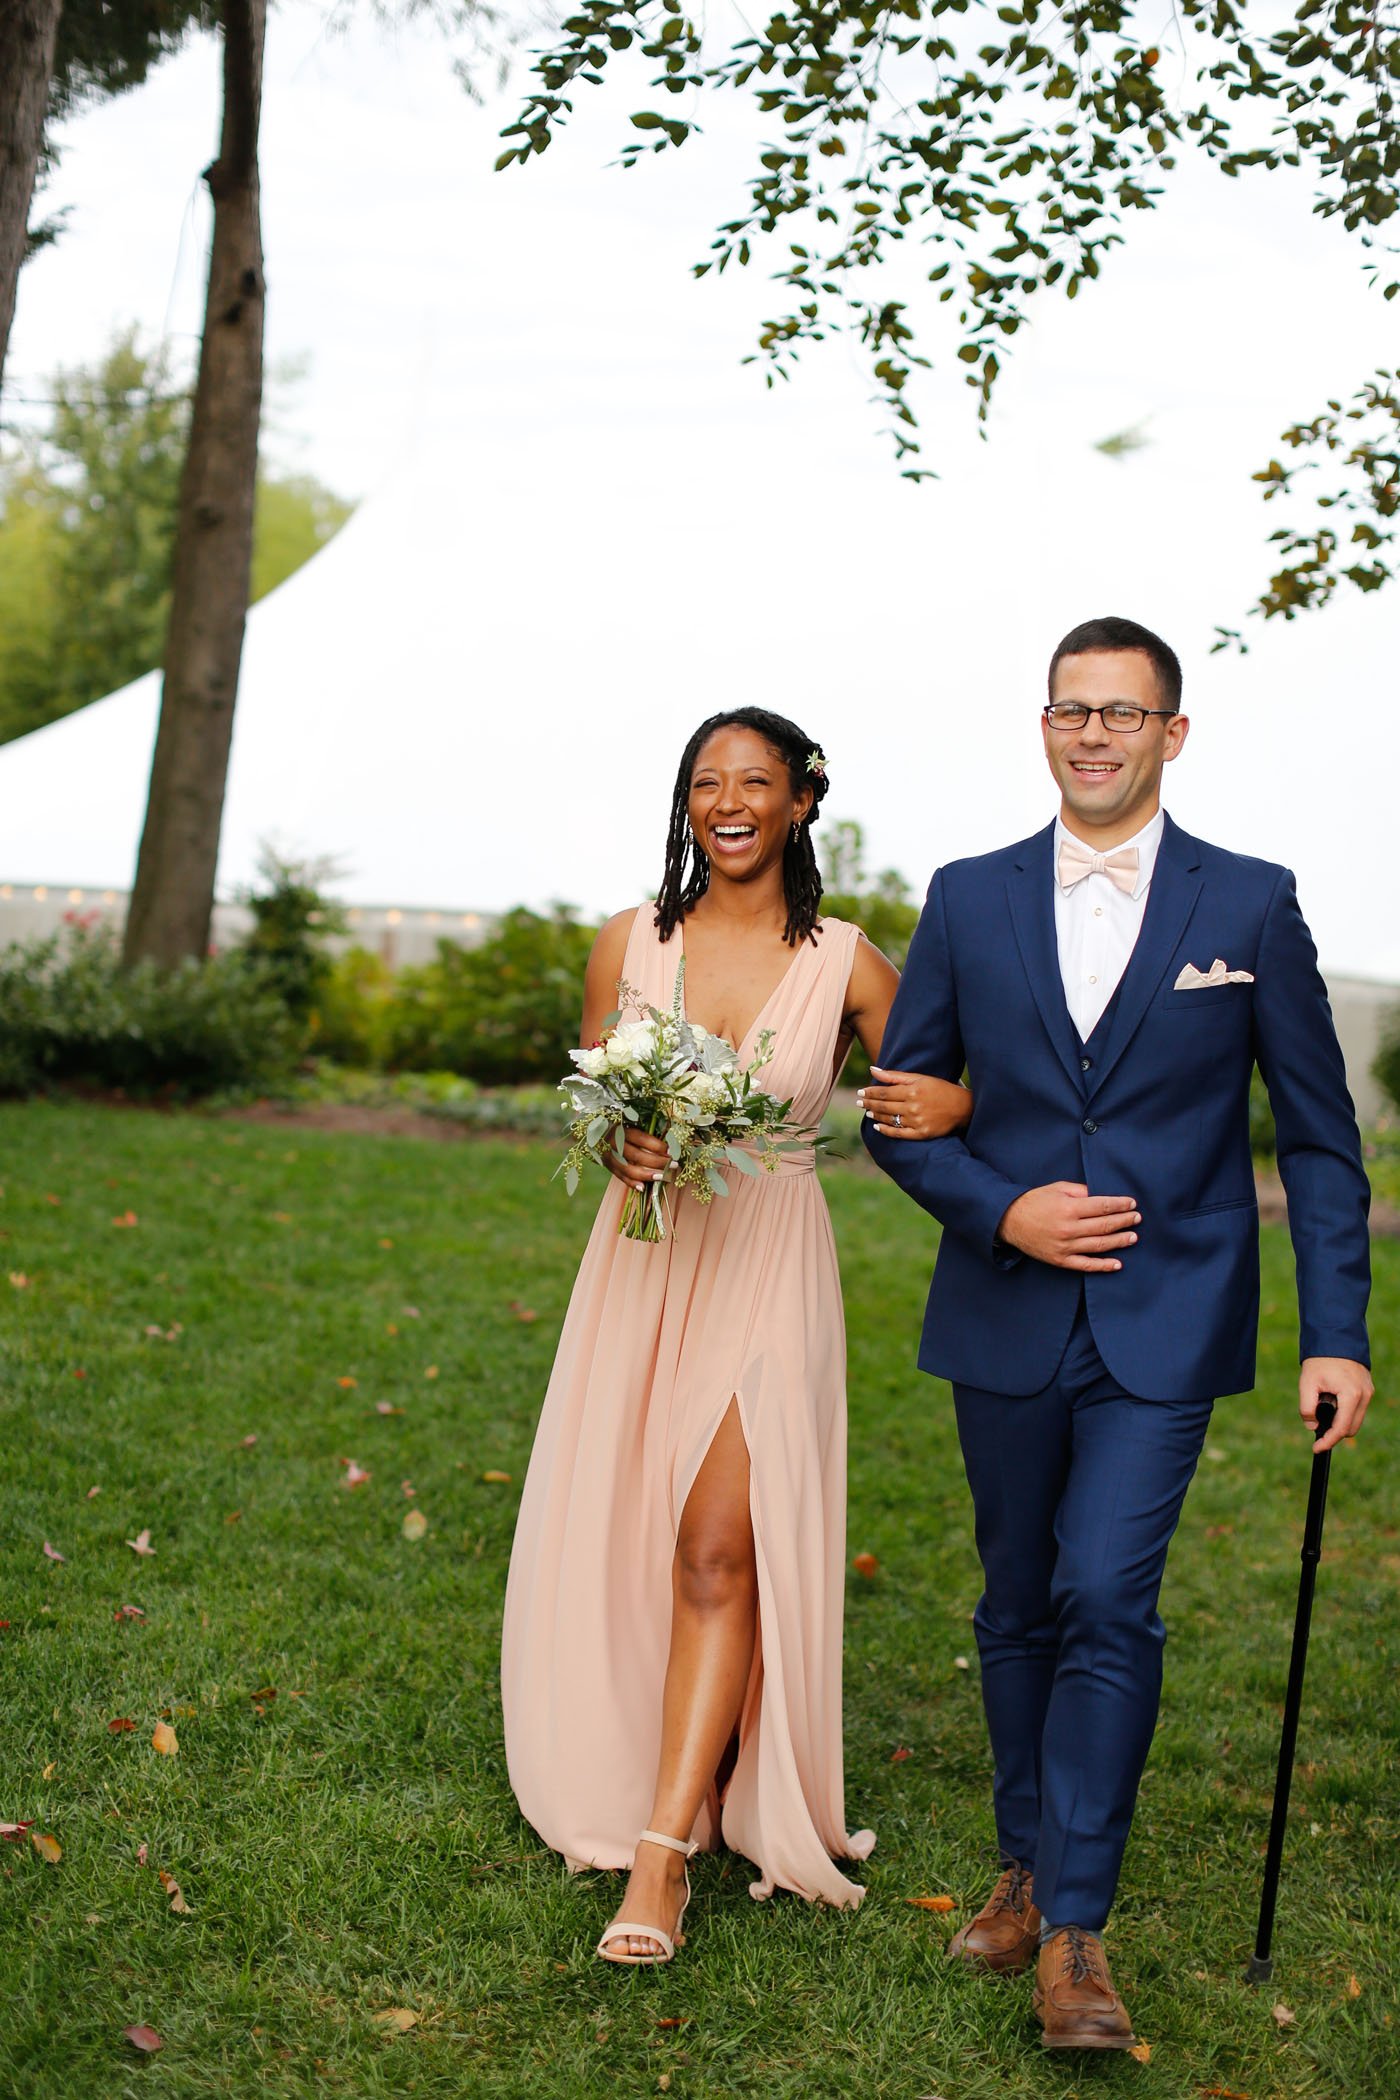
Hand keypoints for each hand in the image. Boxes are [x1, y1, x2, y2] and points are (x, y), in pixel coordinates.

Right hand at [604, 1125, 669, 1190]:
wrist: (594, 1133)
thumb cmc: (618, 1127)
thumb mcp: (628, 1125)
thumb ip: (644, 1134)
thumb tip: (667, 1144)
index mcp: (620, 1129)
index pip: (641, 1139)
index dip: (658, 1146)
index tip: (672, 1151)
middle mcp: (613, 1143)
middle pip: (637, 1156)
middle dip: (658, 1162)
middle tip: (674, 1165)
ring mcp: (608, 1156)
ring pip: (629, 1169)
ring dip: (648, 1175)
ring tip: (663, 1177)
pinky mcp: (607, 1166)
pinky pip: (620, 1177)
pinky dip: (632, 1183)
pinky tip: (643, 1188)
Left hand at [858, 1067, 973, 1139]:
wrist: (962, 1108)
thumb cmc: (940, 1089)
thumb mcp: (919, 1078)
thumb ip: (894, 1075)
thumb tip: (872, 1069)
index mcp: (912, 1090)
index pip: (884, 1092)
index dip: (870, 1093)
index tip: (861, 1092)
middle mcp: (913, 1106)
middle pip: (883, 1106)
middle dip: (868, 1104)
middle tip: (858, 1102)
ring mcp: (916, 1121)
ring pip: (889, 1119)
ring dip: (875, 1115)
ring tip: (867, 1112)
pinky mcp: (921, 1133)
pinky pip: (898, 1133)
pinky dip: (885, 1130)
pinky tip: (877, 1126)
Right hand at [997, 1181, 1139, 1271]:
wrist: (1009, 1221)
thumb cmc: (1035, 1201)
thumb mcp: (1058, 1188)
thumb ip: (1081, 1191)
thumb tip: (1103, 1196)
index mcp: (1069, 1209)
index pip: (1103, 1206)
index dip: (1120, 1205)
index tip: (1132, 1204)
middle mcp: (1069, 1229)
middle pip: (1105, 1226)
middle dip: (1124, 1221)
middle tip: (1137, 1218)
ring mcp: (1065, 1247)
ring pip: (1100, 1245)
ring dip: (1120, 1241)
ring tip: (1133, 1237)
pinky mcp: (1060, 1260)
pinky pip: (1086, 1265)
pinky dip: (1103, 1266)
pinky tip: (1117, 1264)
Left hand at [1300, 1357, 1372, 1451]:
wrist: (1335, 1338)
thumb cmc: (1320, 1360)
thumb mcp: (1307, 1383)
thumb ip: (1307, 1408)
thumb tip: (1311, 1426)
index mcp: (1352, 1395)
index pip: (1342, 1429)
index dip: (1328, 1441)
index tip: (1316, 1449)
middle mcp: (1365, 1395)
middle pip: (1351, 1428)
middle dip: (1333, 1431)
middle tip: (1315, 1425)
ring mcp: (1368, 1392)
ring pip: (1355, 1420)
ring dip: (1338, 1420)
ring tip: (1322, 1404)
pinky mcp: (1367, 1389)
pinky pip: (1356, 1409)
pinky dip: (1344, 1411)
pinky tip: (1330, 1401)